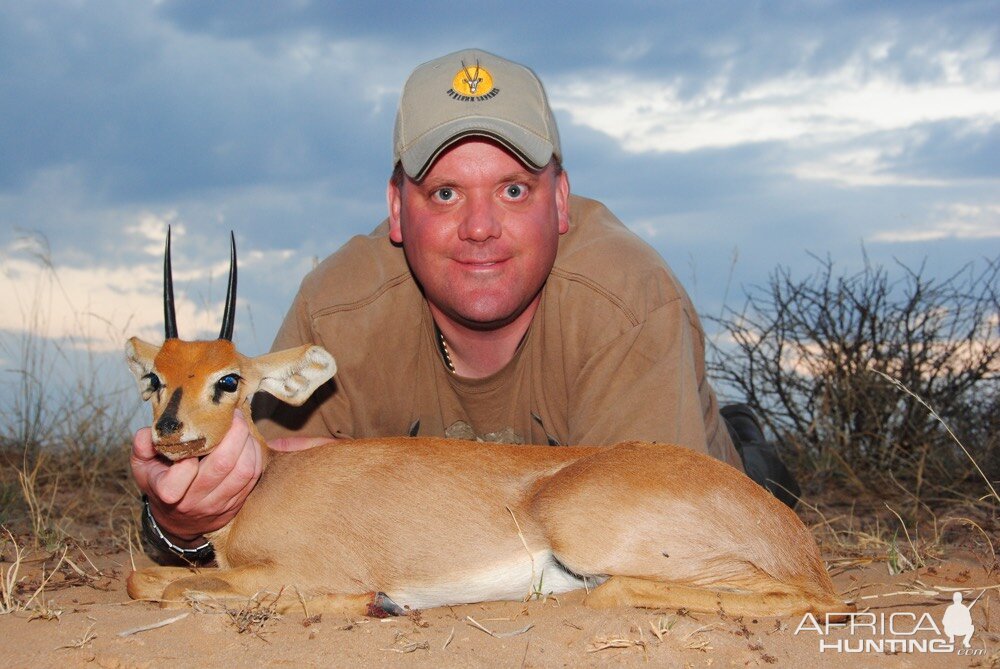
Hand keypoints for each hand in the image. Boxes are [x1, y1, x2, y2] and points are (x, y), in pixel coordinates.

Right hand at [131, 409, 263, 543]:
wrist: (176, 520)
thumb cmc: (160, 483)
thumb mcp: (143, 466)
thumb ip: (143, 446)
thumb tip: (149, 431)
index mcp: (168, 490)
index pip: (185, 468)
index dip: (197, 445)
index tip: (202, 428)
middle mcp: (194, 501)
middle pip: (223, 464)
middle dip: (235, 433)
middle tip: (234, 414)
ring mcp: (218, 505)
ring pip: (244, 471)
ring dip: (249, 443)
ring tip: (242, 426)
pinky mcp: (235, 504)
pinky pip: (253, 477)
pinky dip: (256, 455)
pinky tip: (249, 442)